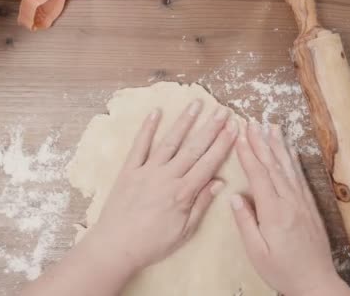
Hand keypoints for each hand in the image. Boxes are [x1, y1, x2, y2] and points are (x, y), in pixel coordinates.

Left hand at [86, 99, 237, 273]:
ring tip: (196, 104)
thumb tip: (219, 183)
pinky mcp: (129, 171)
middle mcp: (167, 177)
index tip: (233, 128)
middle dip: (210, 128)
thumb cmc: (152, 243)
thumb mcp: (184, 231)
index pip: (209, 163)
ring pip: (170, 142)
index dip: (223, 144)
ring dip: (184, 122)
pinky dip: (147, 128)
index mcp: (183, 192)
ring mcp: (147, 171)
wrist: (115, 246)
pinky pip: (139, 146)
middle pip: (193, 148)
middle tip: (222, 110)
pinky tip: (156, 113)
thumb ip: (201, 204)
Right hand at [231, 123, 349, 295]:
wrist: (315, 282)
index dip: (248, 155)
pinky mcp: (310, 207)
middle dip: (261, 142)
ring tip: (270, 127)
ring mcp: (302, 203)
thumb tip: (235, 197)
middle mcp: (290, 202)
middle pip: (273, 166)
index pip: (259, 176)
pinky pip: (300, 178)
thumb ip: (245, 223)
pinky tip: (290, 151)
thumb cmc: (282, 270)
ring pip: (288, 168)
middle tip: (252, 123)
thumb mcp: (256, 252)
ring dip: (278, 146)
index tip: (239, 136)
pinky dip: (293, 161)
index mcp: (274, 212)